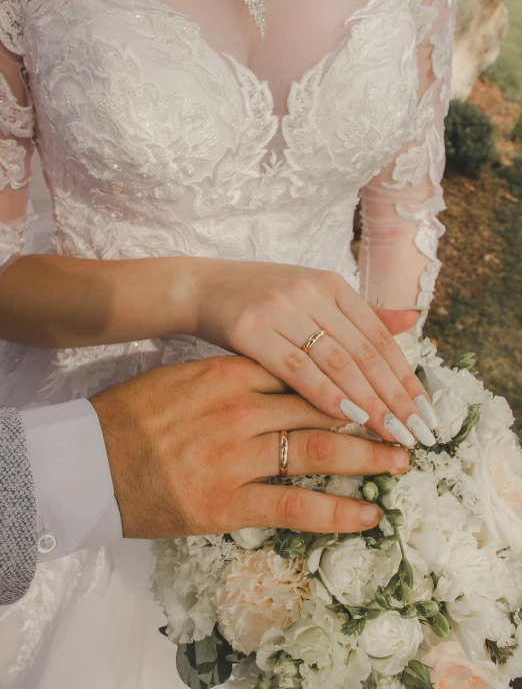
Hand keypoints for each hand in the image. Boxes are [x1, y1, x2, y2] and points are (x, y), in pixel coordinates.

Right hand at [89, 356, 409, 538]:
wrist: (88, 458)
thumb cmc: (138, 412)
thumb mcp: (191, 373)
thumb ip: (242, 369)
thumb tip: (288, 367)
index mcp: (231, 372)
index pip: (305, 370)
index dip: (348, 379)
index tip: (377, 384)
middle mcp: (239, 409)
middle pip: (322, 408)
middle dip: (370, 414)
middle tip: (404, 420)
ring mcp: (235, 456)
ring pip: (318, 453)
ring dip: (367, 458)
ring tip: (399, 459)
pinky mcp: (227, 503)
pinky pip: (295, 507)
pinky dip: (336, 511)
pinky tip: (368, 513)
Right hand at [190, 259, 437, 446]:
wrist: (201, 287)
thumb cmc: (261, 299)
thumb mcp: (313, 296)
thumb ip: (362, 313)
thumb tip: (413, 320)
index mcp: (332, 285)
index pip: (380, 337)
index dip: (406, 377)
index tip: (426, 413)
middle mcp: (312, 292)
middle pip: (364, 351)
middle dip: (395, 396)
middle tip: (417, 432)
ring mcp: (281, 308)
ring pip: (336, 360)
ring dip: (368, 400)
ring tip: (389, 432)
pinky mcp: (251, 328)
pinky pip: (296, 367)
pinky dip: (324, 393)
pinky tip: (345, 418)